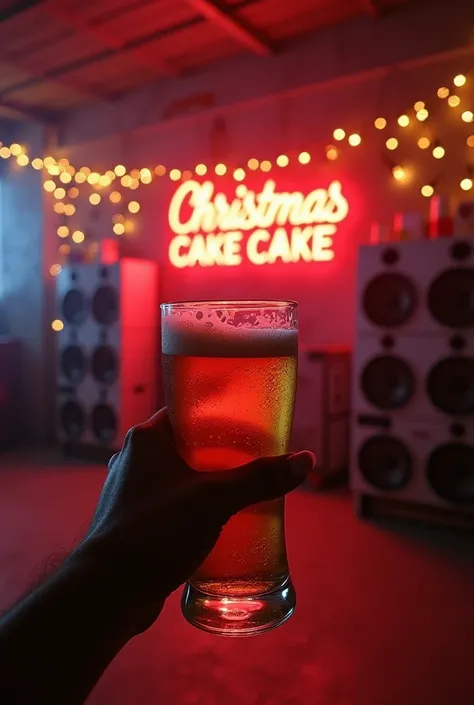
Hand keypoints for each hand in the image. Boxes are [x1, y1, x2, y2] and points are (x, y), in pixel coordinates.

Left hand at [73, 408, 314, 633]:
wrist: (109, 591)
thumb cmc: (156, 531)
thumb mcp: (214, 500)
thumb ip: (258, 479)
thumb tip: (304, 461)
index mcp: (147, 438)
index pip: (189, 409)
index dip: (222, 412)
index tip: (252, 420)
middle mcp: (135, 458)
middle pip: (190, 444)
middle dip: (222, 452)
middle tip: (257, 457)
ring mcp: (132, 490)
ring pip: (182, 476)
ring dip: (210, 481)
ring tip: (244, 488)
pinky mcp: (136, 520)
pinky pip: (174, 502)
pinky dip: (196, 505)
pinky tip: (219, 520)